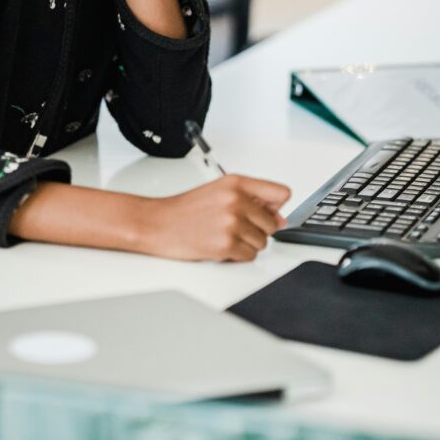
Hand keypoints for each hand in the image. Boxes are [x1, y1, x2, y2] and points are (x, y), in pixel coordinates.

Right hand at [143, 175, 290, 261]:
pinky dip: (238, 255)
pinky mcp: (225, 244)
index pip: (281, 193)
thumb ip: (252, 200)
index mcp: (236, 183)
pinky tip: (221, 245)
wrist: (158, 223)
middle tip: (234, 226)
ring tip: (225, 235)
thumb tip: (280, 217)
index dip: (276, 207)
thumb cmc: (185, 209)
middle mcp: (236, 200)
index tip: (269, 211)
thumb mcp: (219, 192)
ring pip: (262, 242)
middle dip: (257, 229)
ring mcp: (231, 223)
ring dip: (247, 243)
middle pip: (272, 223)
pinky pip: (249, 256)